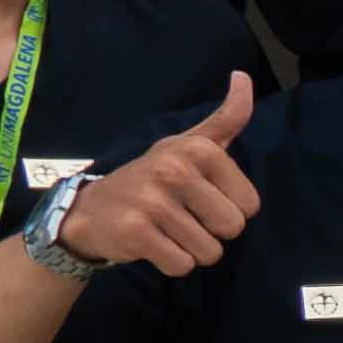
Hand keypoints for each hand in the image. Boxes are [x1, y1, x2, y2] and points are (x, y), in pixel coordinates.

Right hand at [58, 73, 263, 273]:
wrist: (91, 210)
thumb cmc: (154, 178)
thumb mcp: (189, 144)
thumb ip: (226, 118)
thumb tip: (243, 77)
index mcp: (198, 149)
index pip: (250, 205)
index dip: (229, 208)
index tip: (200, 196)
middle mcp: (175, 170)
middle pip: (232, 228)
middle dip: (212, 232)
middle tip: (182, 216)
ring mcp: (154, 201)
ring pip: (209, 252)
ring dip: (191, 249)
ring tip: (166, 229)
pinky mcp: (136, 233)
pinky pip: (182, 266)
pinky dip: (171, 263)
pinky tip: (152, 243)